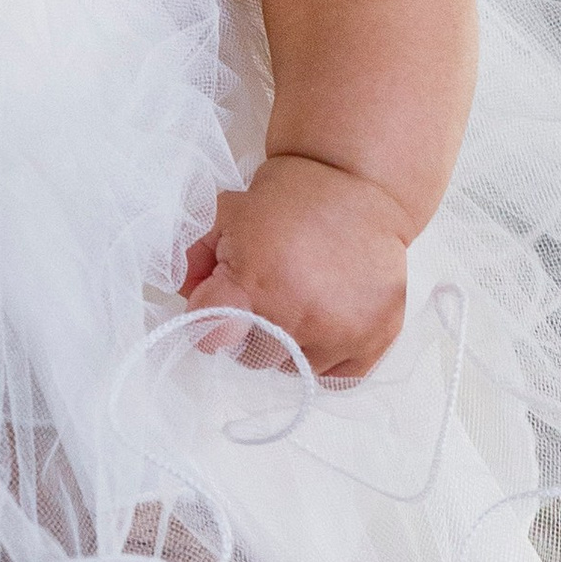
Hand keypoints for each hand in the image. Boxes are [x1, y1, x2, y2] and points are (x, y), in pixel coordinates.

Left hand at [181, 154, 411, 380]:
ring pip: (295, 367)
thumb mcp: (226, 217)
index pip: (210, 337)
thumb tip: (184, 295)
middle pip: (252, 357)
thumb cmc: (286, 203)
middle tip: (267, 298)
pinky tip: (327, 324)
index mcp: (254, 284)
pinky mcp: (376, 336)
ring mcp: (341, 330)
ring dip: (291, 345)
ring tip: (302, 303)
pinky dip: (328, 358)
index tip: (218, 310)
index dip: (207, 324)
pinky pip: (338, 377)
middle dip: (250, 332)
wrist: (356, 184)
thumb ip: (194, 259)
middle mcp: (298, 314)